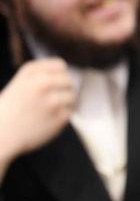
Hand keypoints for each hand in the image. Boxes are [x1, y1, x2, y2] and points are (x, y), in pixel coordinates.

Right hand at [0, 59, 74, 176]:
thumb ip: (42, 75)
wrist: (1, 134)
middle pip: (68, 80)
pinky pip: (70, 111)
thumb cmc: (10, 109)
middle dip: (63, 89)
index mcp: (31, 72)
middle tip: (52, 100)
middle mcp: (42, 84)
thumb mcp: (20, 83)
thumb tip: (69, 75)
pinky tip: (50, 119)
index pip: (60, 65)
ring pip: (71, 96)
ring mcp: (52, 101)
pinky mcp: (58, 117)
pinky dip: (63, 115)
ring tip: (51, 110)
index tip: (52, 84)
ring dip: (65, 103)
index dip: (59, 75)